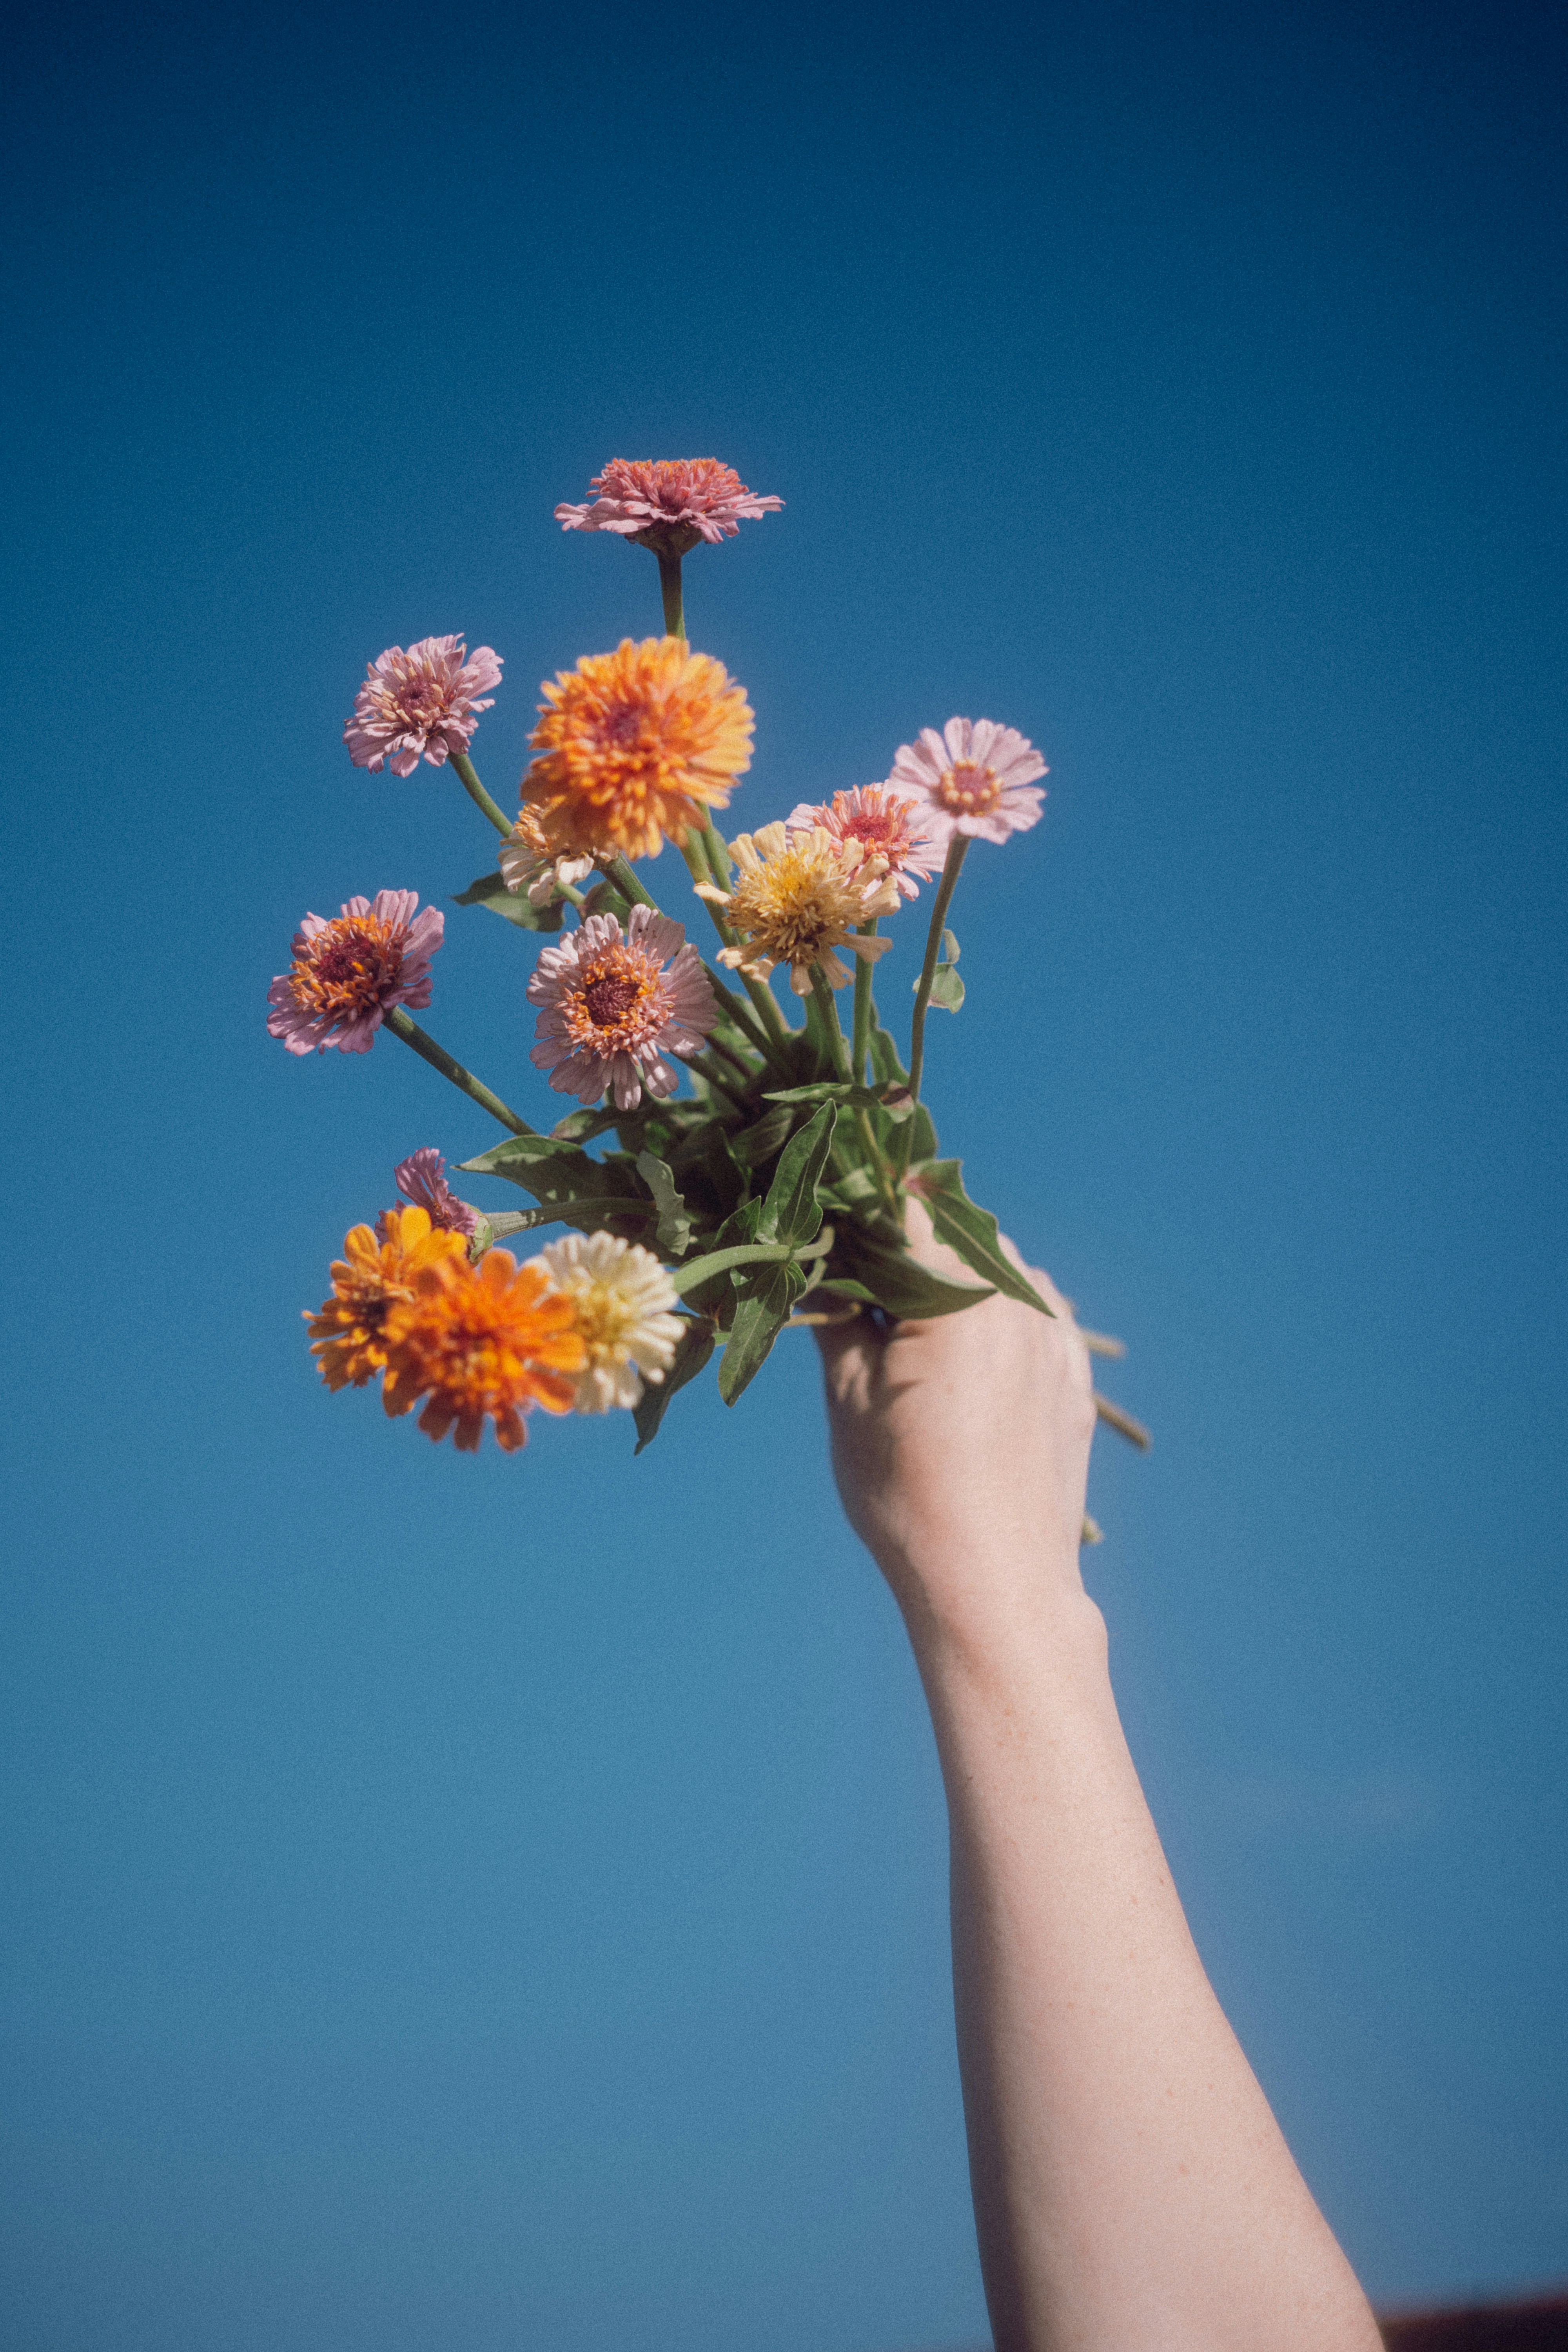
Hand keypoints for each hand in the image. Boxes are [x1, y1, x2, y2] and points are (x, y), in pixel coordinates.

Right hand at [813, 1202, 1097, 1642]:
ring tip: (911, 1316)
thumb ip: (838, 1318)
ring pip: (1001, 1268)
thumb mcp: (848, 1399)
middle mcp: (1019, 1303)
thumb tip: (822, 1269)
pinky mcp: (1075, 1379)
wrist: (993, 1583)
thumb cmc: (905, 1494)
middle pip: (957, 1233)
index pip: (905, 1211)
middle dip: (906, 1240)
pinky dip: (999, 1309)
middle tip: (859, 1276)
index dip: (860, 1207)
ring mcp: (1057, 1340)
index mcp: (959, 1297)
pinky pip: (1039, 1311)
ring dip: (956, 1273)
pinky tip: (967, 1340)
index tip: (828, 1220)